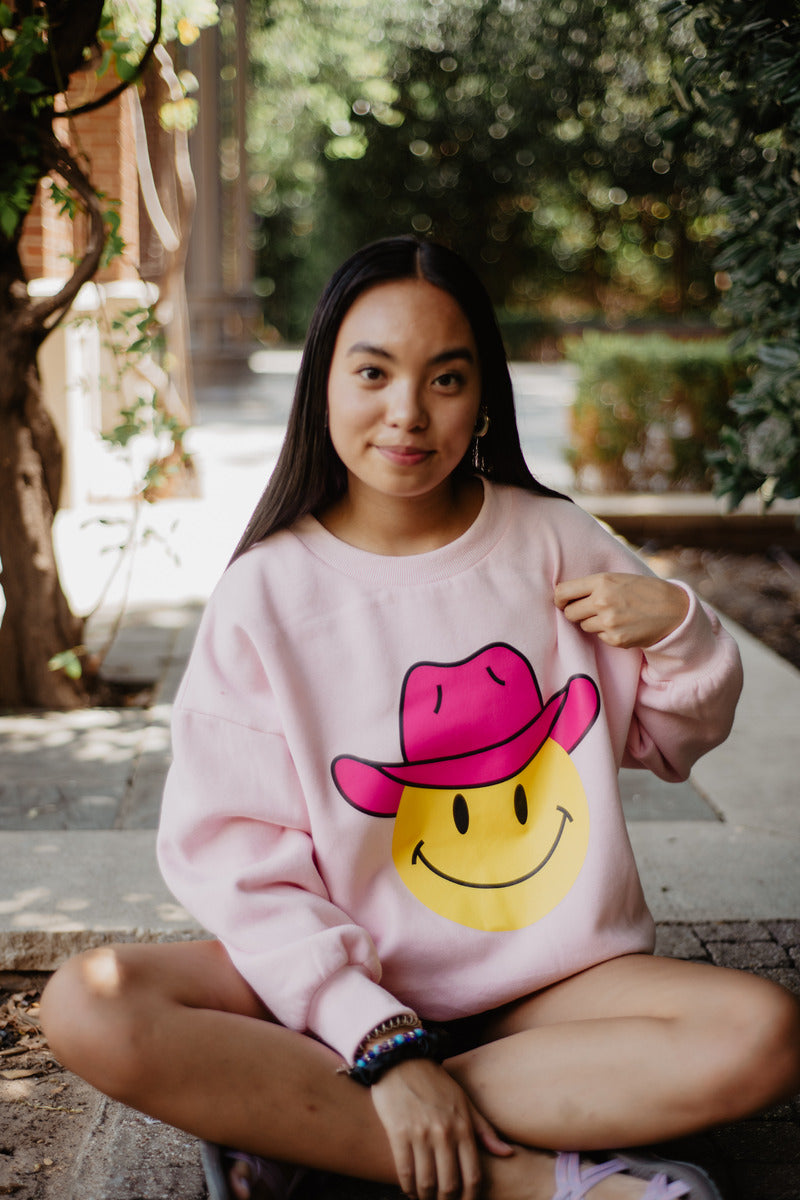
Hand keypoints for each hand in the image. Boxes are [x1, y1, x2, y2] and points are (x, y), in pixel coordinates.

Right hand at [370, 1058, 512, 1199]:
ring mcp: (420, 1133)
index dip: (470, 1198)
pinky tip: (410, 1189)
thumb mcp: (464, 1102)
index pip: (473, 1176)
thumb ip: (484, 1130)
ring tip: (426, 1198)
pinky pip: (405, 1170)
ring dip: (426, 1197)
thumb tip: (507, 1153)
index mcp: (463, 1126)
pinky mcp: (398, 1131)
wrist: (402, 1059)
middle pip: (449, 1185)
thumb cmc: (435, 1082)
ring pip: (426, 1182)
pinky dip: (408, 1186)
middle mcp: (444, 1132)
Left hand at [554, 572, 689, 648]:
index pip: (562, 592)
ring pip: (583, 626)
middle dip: (574, 612)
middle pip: (569, 613)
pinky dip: (606, 633)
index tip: (562, 602)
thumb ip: (591, 585)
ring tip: (611, 615)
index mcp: (601, 582)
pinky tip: (622, 625)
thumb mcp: (616, 578)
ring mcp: (608, 622)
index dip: (559, 599)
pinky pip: (599, 636)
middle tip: (587, 610)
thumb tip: (561, 594)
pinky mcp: (615, 639)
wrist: (672, 609)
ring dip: (592, 622)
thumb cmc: (641, 590)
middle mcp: (602, 601)